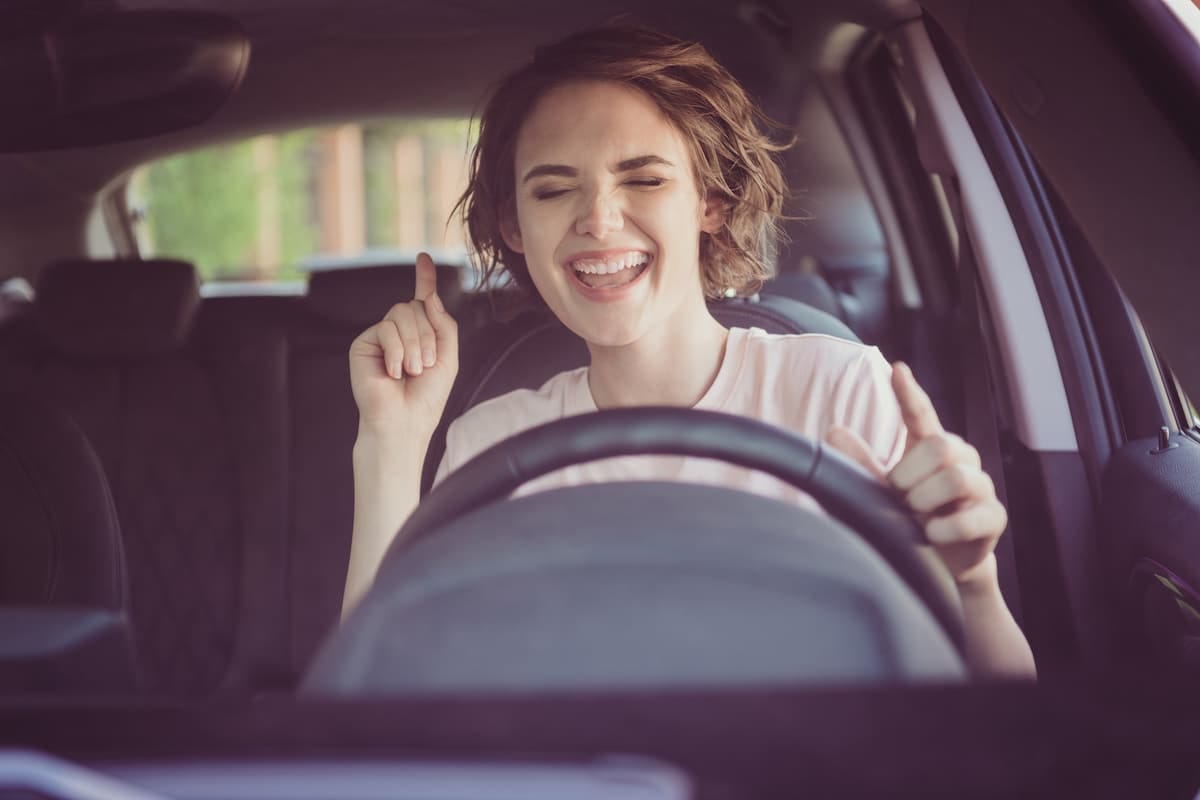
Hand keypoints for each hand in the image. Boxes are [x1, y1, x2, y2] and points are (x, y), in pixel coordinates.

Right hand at [349, 252, 458, 440]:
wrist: (403, 421)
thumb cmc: (426, 397)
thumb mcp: (447, 358)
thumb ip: (443, 324)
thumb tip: (428, 296)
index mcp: (421, 335)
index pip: (422, 300)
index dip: (424, 278)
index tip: (424, 257)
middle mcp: (400, 332)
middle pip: (416, 306)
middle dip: (427, 336)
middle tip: (424, 366)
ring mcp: (381, 336)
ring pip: (402, 313)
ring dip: (414, 344)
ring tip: (411, 371)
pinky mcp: (363, 343)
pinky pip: (385, 327)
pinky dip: (396, 350)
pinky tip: (393, 372)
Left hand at [825, 362, 1006, 588]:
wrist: (940, 565)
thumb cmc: (910, 520)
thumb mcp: (880, 492)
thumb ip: (861, 465)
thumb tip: (833, 431)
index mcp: (931, 448)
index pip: (922, 414)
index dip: (910, 393)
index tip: (897, 370)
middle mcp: (961, 460)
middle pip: (941, 446)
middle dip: (911, 473)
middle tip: (900, 497)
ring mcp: (981, 487)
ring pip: (956, 477)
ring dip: (926, 500)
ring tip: (916, 518)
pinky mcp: (993, 517)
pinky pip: (972, 516)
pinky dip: (945, 528)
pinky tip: (932, 535)